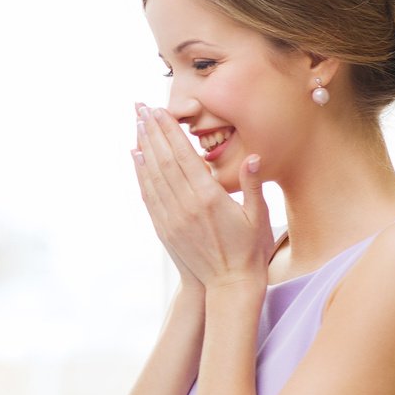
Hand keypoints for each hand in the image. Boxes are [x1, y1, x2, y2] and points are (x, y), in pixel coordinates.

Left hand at [132, 106, 270, 290]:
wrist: (228, 286)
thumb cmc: (249, 251)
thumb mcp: (258, 216)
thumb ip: (253, 185)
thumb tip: (254, 157)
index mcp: (210, 198)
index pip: (184, 156)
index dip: (170, 131)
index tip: (159, 111)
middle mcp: (186, 205)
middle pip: (164, 160)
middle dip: (152, 131)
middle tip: (141, 108)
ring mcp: (172, 218)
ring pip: (153, 175)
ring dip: (143, 148)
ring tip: (137, 125)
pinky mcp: (164, 229)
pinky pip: (149, 195)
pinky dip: (141, 174)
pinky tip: (137, 158)